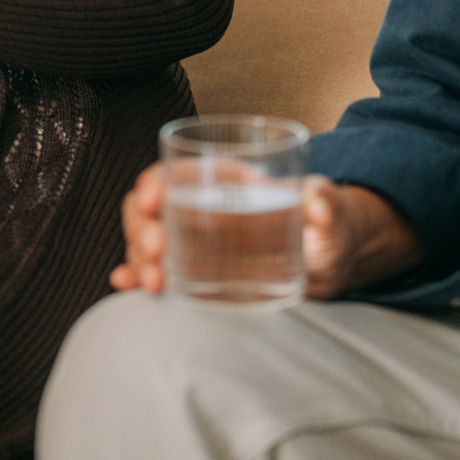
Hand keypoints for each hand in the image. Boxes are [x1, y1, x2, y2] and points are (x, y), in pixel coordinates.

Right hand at [108, 167, 422, 297]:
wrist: (332, 262)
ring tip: (154, 283)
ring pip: (146, 242)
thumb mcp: (331, 210)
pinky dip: (136, 277)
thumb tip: (318, 205)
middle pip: (150, 209)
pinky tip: (128, 286)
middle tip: (156, 249)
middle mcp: (200, 208)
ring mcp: (194, 242)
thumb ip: (327, 203)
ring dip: (139, 259)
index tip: (154, 200)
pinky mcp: (197, 273)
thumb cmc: (329, 225)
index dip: (156, 182)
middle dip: (140, 227)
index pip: (176, 172)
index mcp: (224, 180)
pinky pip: (157, 271)